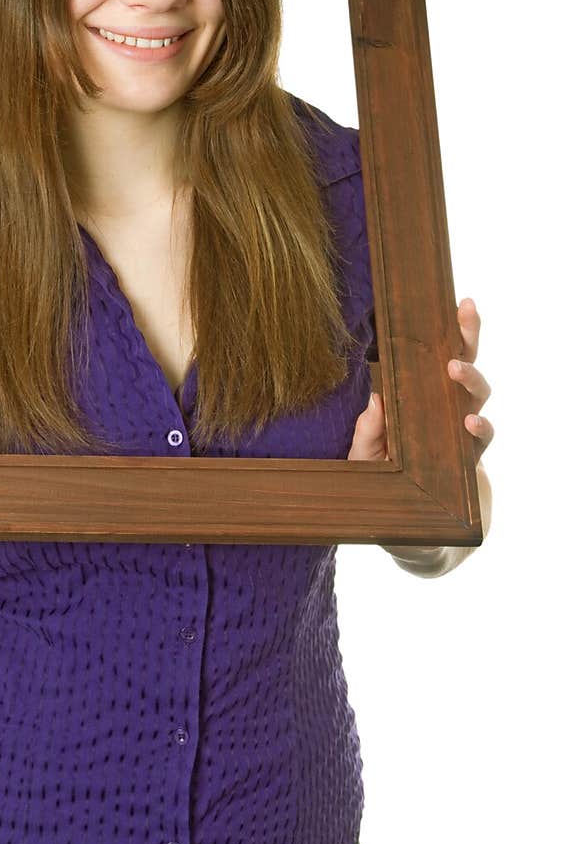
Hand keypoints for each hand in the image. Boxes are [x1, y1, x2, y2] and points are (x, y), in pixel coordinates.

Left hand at [348, 297, 492, 556]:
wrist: (414, 542)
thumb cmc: (385, 492)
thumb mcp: (365, 462)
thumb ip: (369, 433)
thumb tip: (376, 397)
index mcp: (421, 406)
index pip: (434, 364)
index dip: (448, 335)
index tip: (453, 302)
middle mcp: (446, 419)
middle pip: (464, 372)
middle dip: (467, 340)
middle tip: (463, 315)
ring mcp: (461, 443)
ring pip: (476, 402)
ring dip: (470, 383)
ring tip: (456, 371)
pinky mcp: (471, 469)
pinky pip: (479, 444)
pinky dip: (478, 432)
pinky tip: (470, 425)